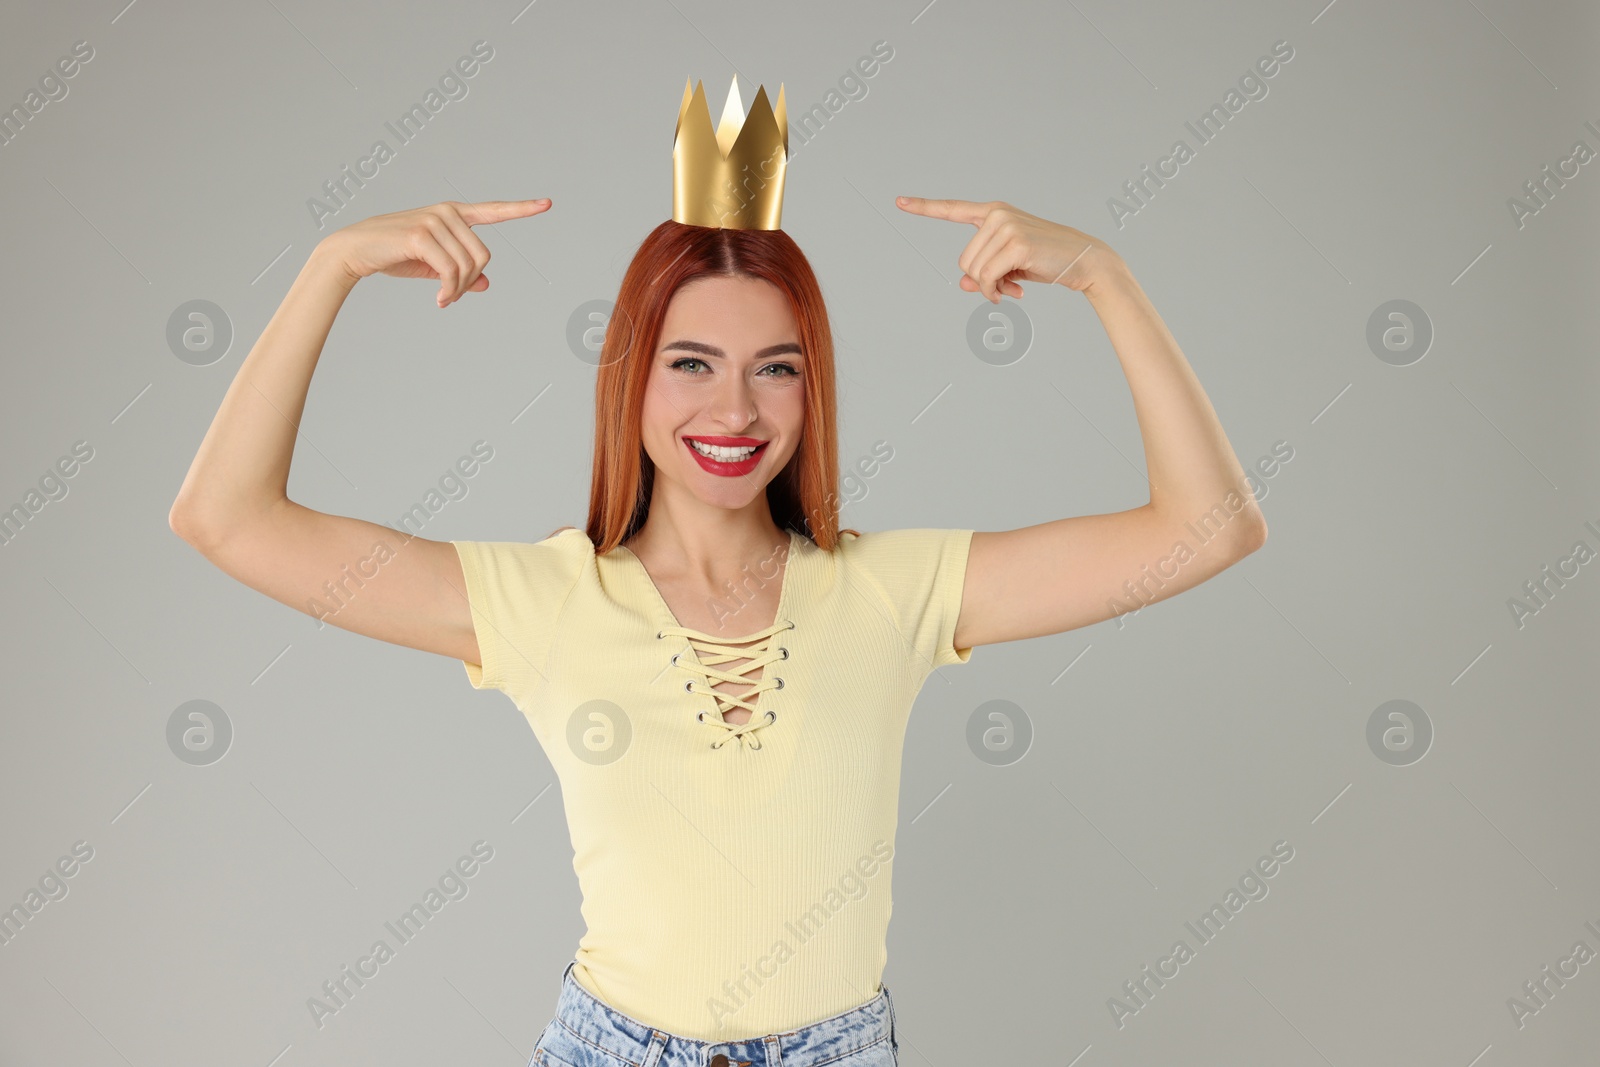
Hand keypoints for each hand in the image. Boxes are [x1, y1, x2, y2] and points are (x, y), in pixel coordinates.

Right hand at [320, 199, 551, 306]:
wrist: (355, 251)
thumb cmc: (393, 256)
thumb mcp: (432, 266)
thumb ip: (461, 272)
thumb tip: (486, 283)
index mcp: (453, 214)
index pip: (493, 211)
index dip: (521, 209)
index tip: (547, 204)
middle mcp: (448, 212)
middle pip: (483, 256)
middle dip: (469, 282)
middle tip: (451, 297)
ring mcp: (435, 220)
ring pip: (469, 266)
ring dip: (458, 290)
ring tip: (443, 299)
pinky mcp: (421, 234)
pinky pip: (451, 272)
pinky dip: (449, 291)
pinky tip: (440, 301)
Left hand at [894, 197, 1117, 302]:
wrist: (1083, 260)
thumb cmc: (1045, 260)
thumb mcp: (1009, 267)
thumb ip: (983, 271)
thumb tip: (963, 284)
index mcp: (994, 212)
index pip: (953, 209)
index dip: (924, 208)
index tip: (899, 202)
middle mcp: (997, 214)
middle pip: (964, 260)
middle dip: (981, 280)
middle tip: (1005, 287)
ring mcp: (1006, 226)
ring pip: (974, 271)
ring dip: (989, 289)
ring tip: (1012, 289)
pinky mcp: (1016, 243)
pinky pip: (987, 279)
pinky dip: (995, 293)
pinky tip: (1014, 294)